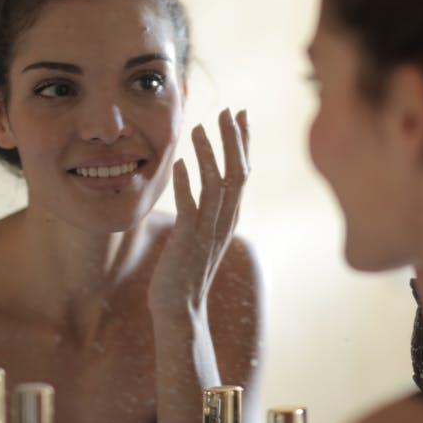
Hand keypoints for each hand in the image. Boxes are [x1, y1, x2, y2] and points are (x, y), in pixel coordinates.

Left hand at [148, 108, 249, 317]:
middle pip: (238, 173)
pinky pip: (190, 206)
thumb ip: (208, 209)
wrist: (180, 310)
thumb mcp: (203, 234)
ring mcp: (209, 231)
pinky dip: (186, 182)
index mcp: (230, 217)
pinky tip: (179, 162)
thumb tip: (206, 180)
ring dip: (209, 154)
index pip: (243, 171)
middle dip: (234, 141)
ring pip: (216, 185)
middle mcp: (225, 221)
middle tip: (228, 112)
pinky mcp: (189, 240)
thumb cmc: (186, 270)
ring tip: (200, 129)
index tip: (240, 115)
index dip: (243, 142)